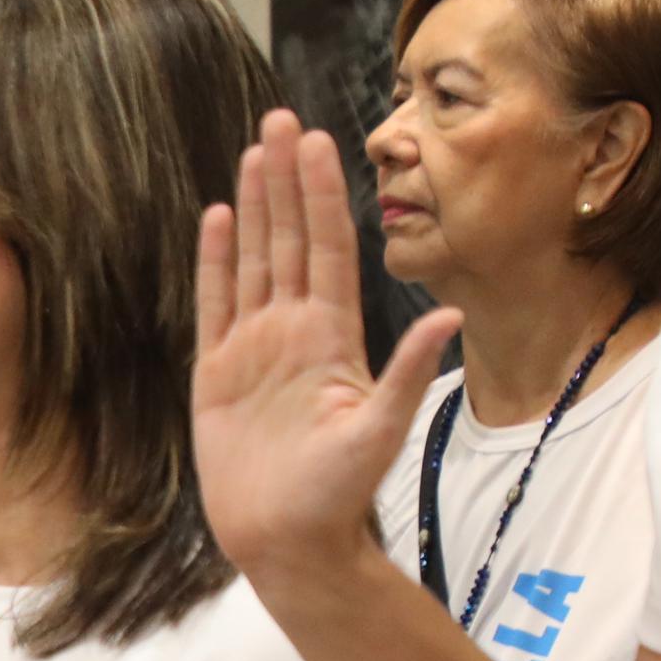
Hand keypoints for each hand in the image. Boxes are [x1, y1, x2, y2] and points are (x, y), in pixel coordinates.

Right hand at [192, 111, 455, 585]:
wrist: (286, 539)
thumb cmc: (336, 495)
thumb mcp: (380, 432)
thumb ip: (408, 372)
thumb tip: (446, 316)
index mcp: (333, 338)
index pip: (328, 250)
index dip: (322, 197)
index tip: (322, 143)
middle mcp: (294, 331)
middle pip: (288, 240)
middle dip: (286, 179)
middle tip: (280, 121)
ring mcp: (254, 348)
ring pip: (253, 259)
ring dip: (253, 205)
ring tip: (253, 151)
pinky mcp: (217, 370)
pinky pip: (214, 303)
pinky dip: (215, 260)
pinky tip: (218, 218)